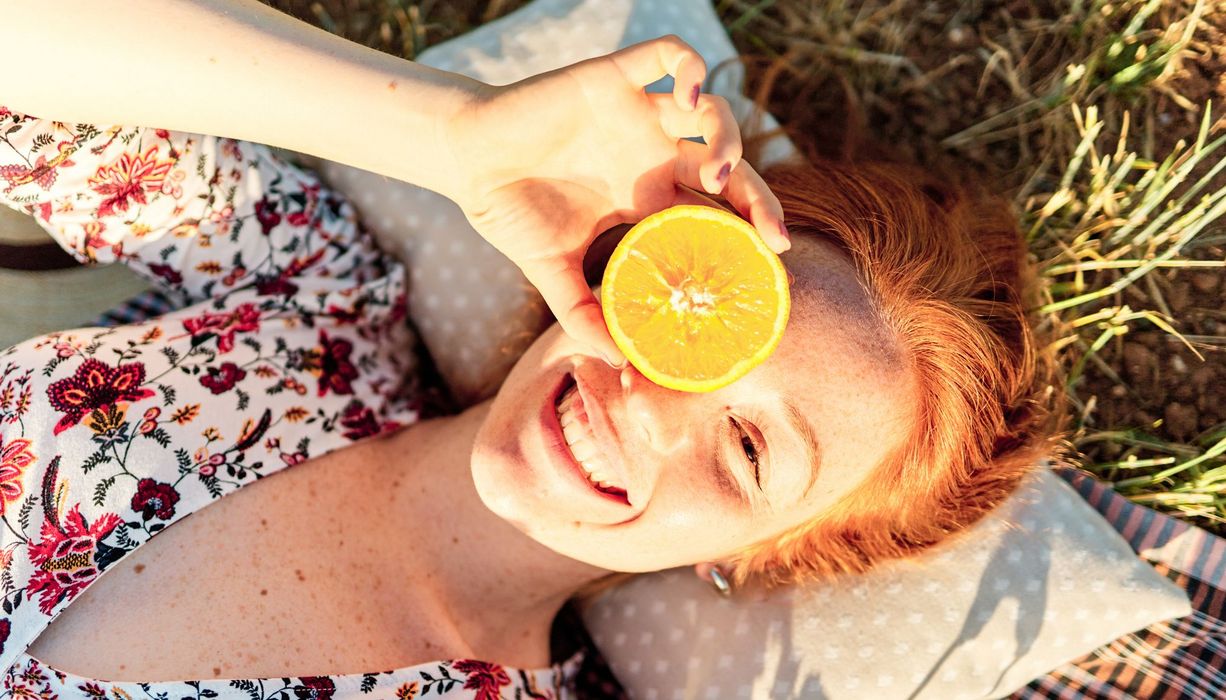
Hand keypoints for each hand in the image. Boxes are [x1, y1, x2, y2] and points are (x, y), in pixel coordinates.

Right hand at [440, 36, 789, 365]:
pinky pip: (669, 54)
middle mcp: (652, 154)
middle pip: (728, 166)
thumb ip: (583, 316)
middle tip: (772, 234)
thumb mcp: (550, 273)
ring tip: (718, 172)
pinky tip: (689, 97)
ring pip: (710, 111)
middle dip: (759, 197)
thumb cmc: (510, 214)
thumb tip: (620, 365)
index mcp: (646, 197)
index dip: (750, 231)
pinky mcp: (614, 77)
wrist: (466, 161)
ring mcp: (637, 114)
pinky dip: (691, 68)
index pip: (716, 211)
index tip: (771, 263)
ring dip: (728, 138)